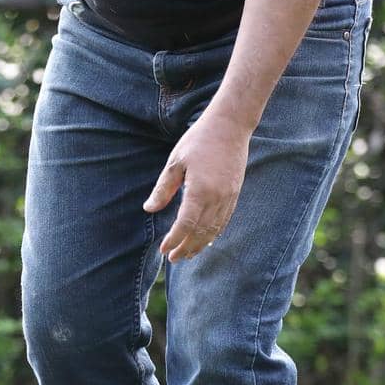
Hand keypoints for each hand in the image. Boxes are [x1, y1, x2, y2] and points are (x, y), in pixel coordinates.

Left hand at [143, 111, 252, 260]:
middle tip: (172, 259)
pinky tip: (205, 240)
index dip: (174, 240)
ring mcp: (228, 197)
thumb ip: (163, 189)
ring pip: (214, 230)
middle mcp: (217, 198)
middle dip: (186, 248)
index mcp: (199, 190)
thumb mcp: (175, 162)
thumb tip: (149, 209)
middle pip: (200, 232)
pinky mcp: (234, 194)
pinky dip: (214, 233)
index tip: (164, 249)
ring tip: (187, 254)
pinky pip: (224, 220)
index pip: (185, 225)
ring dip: (200, 245)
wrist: (230, 126)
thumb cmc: (199, 140)